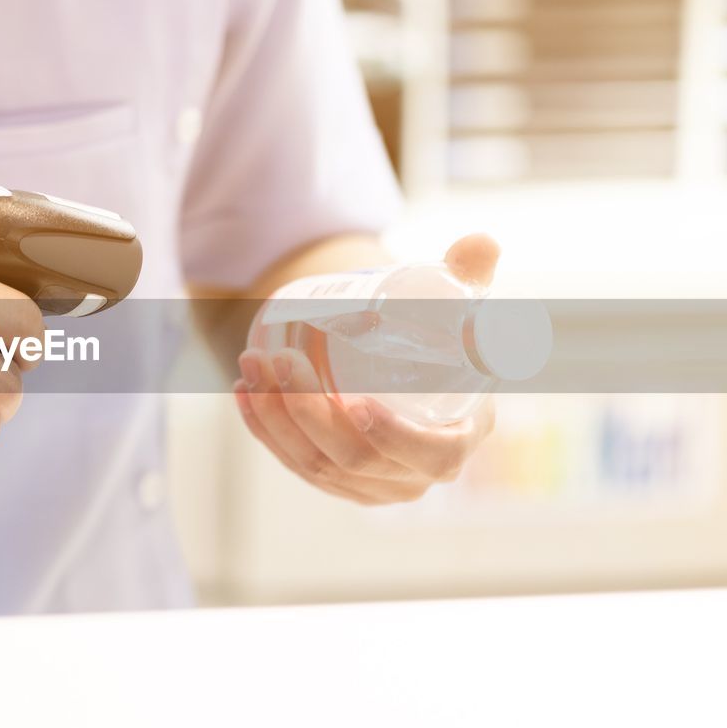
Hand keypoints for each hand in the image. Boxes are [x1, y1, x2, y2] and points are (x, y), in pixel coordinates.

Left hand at [232, 234, 498, 504]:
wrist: (403, 366)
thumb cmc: (438, 337)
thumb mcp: (459, 306)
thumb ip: (472, 272)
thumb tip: (481, 243)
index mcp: (458, 438)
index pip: (433, 455)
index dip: (392, 436)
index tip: (354, 402)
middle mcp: (413, 475)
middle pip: (356, 459)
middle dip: (309, 412)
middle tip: (283, 359)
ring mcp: (370, 484)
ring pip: (316, 465)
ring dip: (276, 417)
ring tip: (253, 364)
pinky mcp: (335, 481)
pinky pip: (294, 465)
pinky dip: (265, 431)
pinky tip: (245, 394)